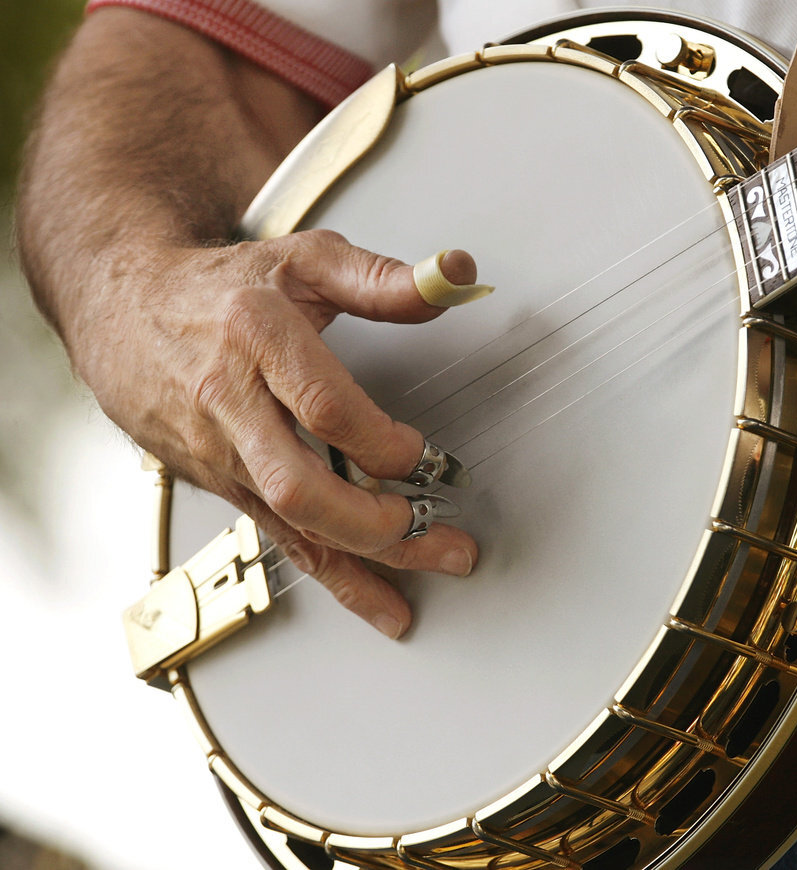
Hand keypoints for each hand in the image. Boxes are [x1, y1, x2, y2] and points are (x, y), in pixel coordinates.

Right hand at [87, 230, 479, 637]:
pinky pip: (281, 538)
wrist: (125, 309)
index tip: (424, 454)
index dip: (382, 441)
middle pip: (299, 485)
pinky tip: (378, 599)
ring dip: (369, 559)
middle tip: (430, 523)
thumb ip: (382, 279)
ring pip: (293, 524)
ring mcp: (221, 451)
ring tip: (434, 563)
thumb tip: (455, 278)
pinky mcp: (221, 482)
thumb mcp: (304, 261)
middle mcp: (230, 402)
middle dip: (373, 520)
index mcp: (255, 336)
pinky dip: (335, 575)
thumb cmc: (220, 288)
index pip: (323, 406)